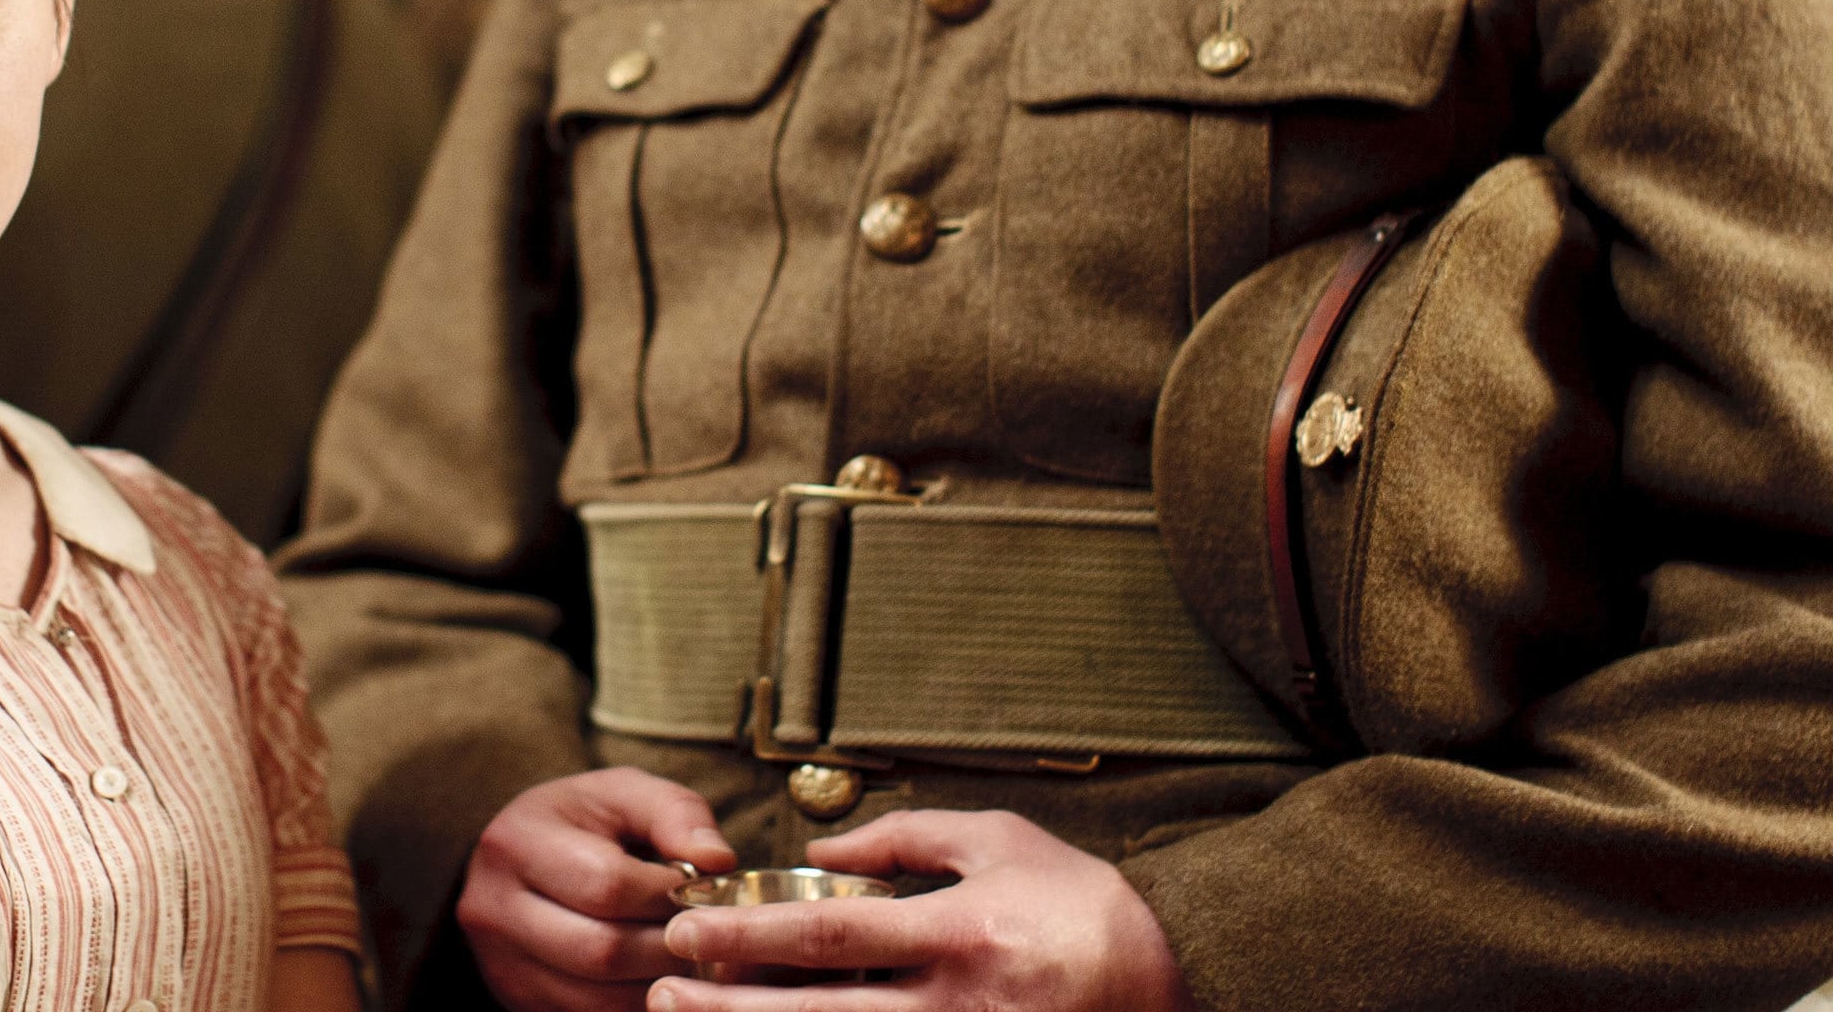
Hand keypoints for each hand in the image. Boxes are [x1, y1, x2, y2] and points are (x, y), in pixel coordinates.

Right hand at [460, 768, 738, 1011]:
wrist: (517, 862)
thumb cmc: (581, 822)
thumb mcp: (624, 794)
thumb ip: (676, 814)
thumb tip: (719, 862)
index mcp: (516, 844)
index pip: (606, 884)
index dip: (665, 893)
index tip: (695, 888)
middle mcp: (493, 910)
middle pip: (601, 951)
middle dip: (667, 947)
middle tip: (704, 933)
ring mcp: (500, 966)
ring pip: (597, 999)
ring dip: (658, 985)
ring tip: (688, 959)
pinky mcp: (518, 1002)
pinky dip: (635, 1006)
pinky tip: (659, 980)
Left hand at [652, 810, 1189, 1011]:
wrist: (1171, 989)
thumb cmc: (1082, 908)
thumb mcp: (1003, 843)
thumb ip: (908, 838)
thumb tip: (821, 845)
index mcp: (960, 932)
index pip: (832, 932)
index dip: (752, 935)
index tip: (691, 929)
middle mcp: (955, 1006)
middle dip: (729, 1007)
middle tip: (661, 993)